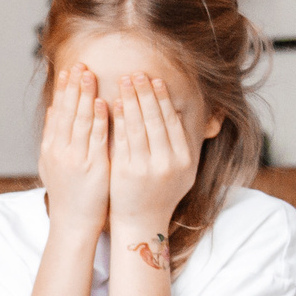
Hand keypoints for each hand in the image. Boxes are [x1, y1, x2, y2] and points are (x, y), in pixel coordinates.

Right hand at [37, 62, 111, 247]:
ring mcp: (76, 158)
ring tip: (90, 75)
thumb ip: (52, 135)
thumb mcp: (51, 162)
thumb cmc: (68, 193)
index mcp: (51, 147)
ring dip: (86, 96)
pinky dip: (100, 119)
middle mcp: (60, 150)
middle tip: (80, 64)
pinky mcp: (93, 167)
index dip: (63, 90)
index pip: (58, 112)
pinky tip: (104, 103)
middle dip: (74, 86)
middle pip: (68, 111)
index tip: (68, 71)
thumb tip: (53, 109)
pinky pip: (97, 138)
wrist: (73, 221)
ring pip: (81, 120)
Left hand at [108, 75, 200, 265]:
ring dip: (130, 100)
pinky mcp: (126, 172)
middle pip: (155, 119)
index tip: (155, 80)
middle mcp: (167, 163)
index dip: (163, 99)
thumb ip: (182, 144)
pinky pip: (122, 139)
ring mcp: (146, 168)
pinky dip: (117, 119)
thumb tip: (182, 112)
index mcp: (183, 160)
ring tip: (123, 81)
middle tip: (136, 73)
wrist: (141, 222)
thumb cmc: (160, 193)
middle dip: (145, 93)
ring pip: (138, 126)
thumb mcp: (182, 172)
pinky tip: (112, 104)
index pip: (172, 121)